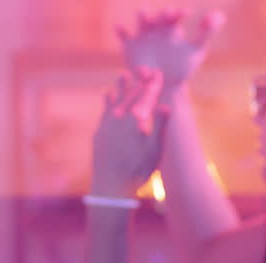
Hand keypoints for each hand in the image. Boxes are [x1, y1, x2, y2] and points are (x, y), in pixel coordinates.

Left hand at [91, 69, 170, 198]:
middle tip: (145, 71)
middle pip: (131, 95)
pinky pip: (104, 112)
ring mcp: (107, 125)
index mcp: (136, 120)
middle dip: (140, 82)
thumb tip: (166, 105)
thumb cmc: (138, 171)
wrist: (111, 188)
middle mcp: (119, 118)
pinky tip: (108, 96)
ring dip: (120, 87)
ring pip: (115, 101)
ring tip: (123, 75)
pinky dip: (108, 102)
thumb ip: (160, 127)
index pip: (147, 96)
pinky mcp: (99, 134)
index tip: (158, 73)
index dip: (153, 83)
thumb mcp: (155, 151)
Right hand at [115, 9, 224, 97]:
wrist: (164, 87)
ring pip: (141, 22)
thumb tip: (219, 15)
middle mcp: (156, 29)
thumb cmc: (182, 68)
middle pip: (157, 16)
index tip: (185, 14)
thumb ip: (207, 32)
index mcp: (171, 28)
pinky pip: (124, 35)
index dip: (178, 14)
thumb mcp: (197, 51)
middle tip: (167, 14)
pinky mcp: (130, 45)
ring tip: (143, 15)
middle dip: (161, 15)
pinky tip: (119, 26)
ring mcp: (142, 36)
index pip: (174, 17)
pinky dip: (120, 30)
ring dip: (143, 17)